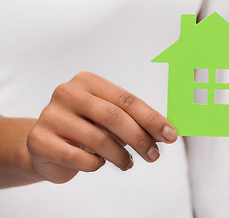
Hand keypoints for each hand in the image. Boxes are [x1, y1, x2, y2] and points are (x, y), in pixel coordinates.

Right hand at [27, 72, 176, 183]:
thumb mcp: (109, 119)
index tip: (171, 135)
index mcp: (88, 81)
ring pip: (99, 139)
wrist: (43, 146)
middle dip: (140, 138)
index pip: (127, 100)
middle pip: (114, 117)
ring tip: (128, 163)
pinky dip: (96, 164)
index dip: (152, 119)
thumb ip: (134, 122)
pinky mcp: (40, 140)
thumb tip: (167, 132)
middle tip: (154, 155)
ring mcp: (50, 115)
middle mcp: (67, 93)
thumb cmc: (85, 128)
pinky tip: (99, 163)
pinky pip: (79, 157)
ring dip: (120, 156)